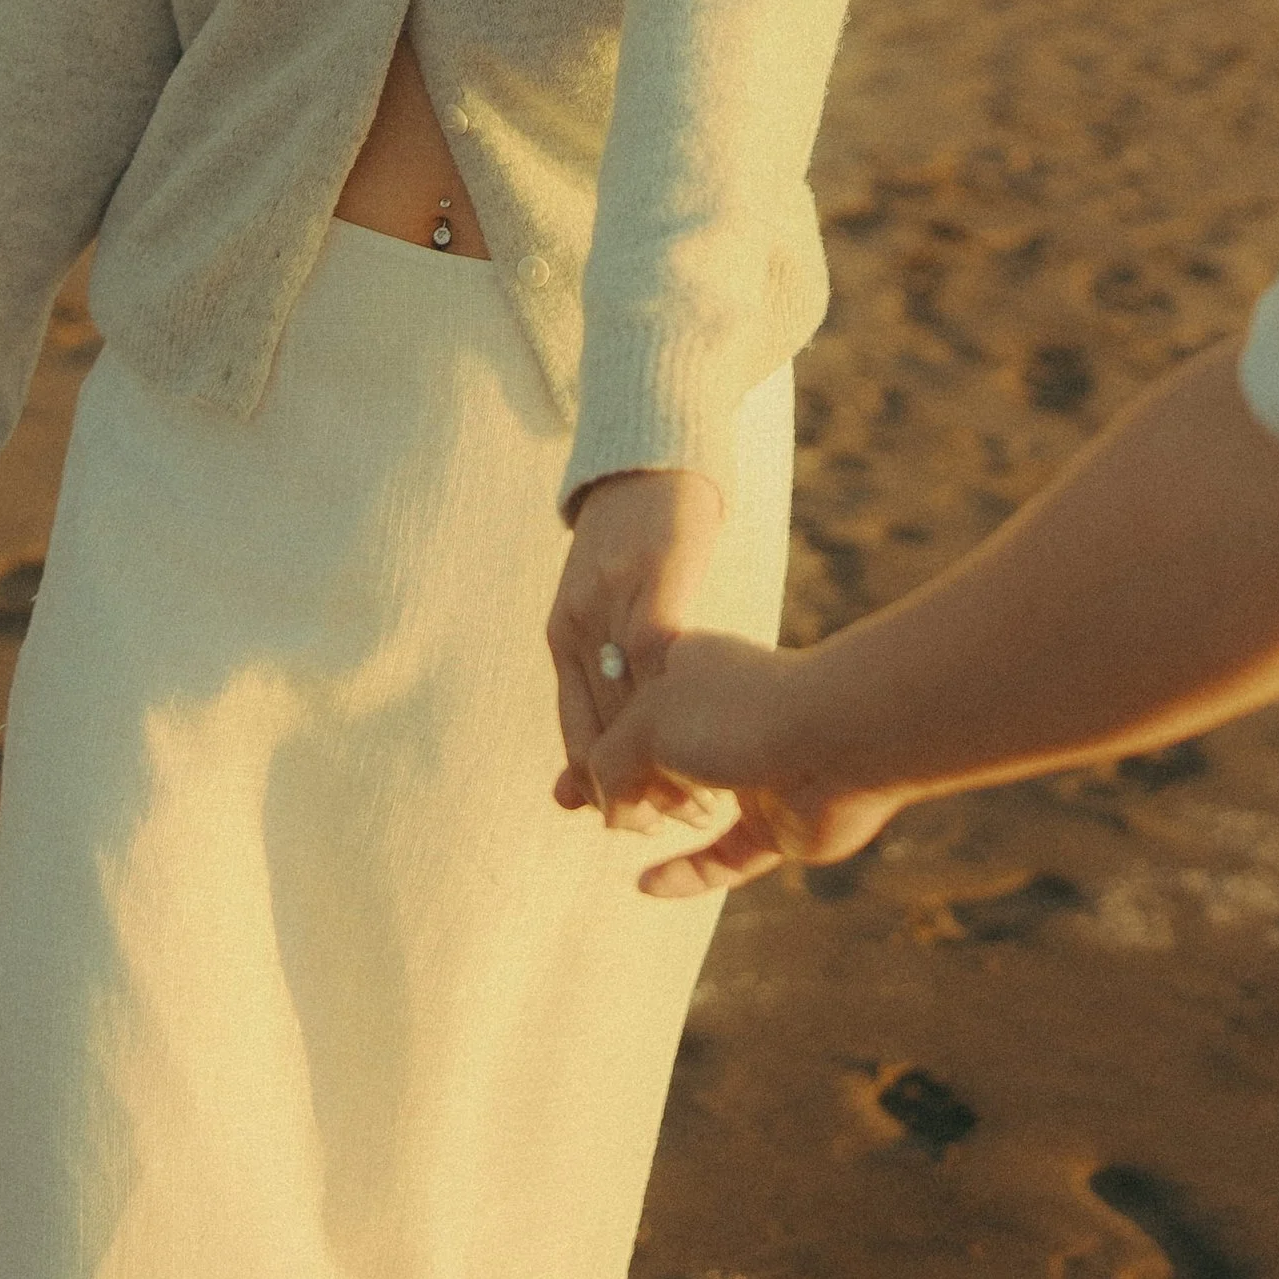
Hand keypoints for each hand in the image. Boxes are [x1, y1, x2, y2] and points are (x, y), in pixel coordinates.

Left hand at [545, 467, 722, 793]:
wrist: (645, 457)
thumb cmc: (631, 541)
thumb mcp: (603, 605)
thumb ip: (604, 672)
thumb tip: (605, 756)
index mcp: (562, 635)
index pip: (576, 733)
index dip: (608, 786)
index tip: (645, 820)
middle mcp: (577, 621)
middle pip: (601, 725)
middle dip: (640, 782)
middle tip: (686, 820)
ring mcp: (610, 596)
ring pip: (631, 698)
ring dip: (669, 749)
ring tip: (710, 790)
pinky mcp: (653, 572)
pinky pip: (658, 648)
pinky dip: (682, 694)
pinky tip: (716, 724)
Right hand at [568, 627, 910, 896]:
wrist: (836, 738)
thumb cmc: (737, 714)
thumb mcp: (645, 725)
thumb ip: (609, 765)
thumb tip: (608, 810)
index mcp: (689, 671)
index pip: (628, 706)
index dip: (591, 739)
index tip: (559, 769)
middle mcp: (721, 716)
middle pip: (656, 752)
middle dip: (610, 776)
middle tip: (563, 800)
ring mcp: (752, 770)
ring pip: (689, 801)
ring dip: (651, 816)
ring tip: (613, 829)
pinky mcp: (777, 824)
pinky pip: (722, 859)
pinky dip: (685, 873)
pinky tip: (646, 885)